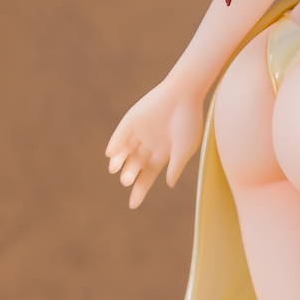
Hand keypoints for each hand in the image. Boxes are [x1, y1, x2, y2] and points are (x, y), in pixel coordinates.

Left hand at [105, 69, 204, 210]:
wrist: (184, 93)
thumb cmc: (189, 122)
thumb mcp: (185, 148)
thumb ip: (176, 166)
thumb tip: (168, 184)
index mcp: (164, 154)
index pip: (149, 176)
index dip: (140, 190)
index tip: (132, 205)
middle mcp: (150, 145)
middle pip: (136, 165)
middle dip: (130, 174)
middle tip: (126, 181)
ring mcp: (141, 132)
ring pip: (126, 151)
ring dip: (119, 161)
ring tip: (115, 169)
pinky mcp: (133, 119)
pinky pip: (121, 134)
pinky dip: (115, 143)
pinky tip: (111, 154)